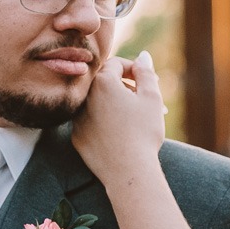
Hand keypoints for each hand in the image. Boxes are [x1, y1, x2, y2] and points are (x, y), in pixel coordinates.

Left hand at [73, 50, 167, 182]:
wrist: (128, 171)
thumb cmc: (143, 132)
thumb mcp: (152, 98)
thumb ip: (146, 72)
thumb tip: (142, 56)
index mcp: (102, 82)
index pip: (117, 64)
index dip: (135, 70)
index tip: (147, 82)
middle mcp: (84, 97)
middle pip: (105, 83)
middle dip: (126, 87)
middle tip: (145, 101)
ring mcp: (77, 118)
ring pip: (97, 103)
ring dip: (115, 105)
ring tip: (135, 118)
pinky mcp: (77, 138)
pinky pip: (91, 122)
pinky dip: (104, 122)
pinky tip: (121, 134)